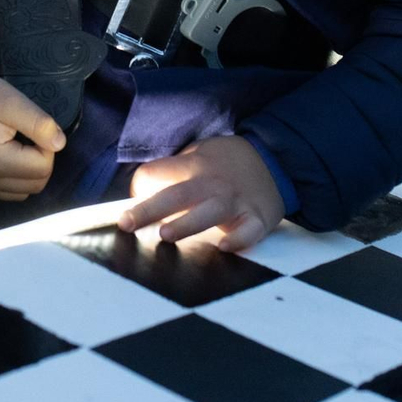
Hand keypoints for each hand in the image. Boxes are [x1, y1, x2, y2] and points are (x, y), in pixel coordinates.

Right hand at [0, 67, 66, 200]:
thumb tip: (60, 144)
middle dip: (41, 161)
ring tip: (20, 145)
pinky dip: (17, 178)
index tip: (34, 127)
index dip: (47, 146)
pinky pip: (7, 192)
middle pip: (36, 185)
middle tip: (29, 135)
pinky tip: (11, 155)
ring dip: (30, 172)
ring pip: (23, 193)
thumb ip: (39, 123)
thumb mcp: (11, 101)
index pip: (42, 168)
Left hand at [120, 135, 283, 251]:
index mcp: (193, 165)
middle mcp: (212, 183)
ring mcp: (236, 201)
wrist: (274, 158)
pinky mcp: (257, 218)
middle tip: (127, 223)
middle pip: (176, 195)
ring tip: (165, 236)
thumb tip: (141, 193)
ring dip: (187, 223)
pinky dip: (239, 239)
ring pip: (209, 212)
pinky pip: (249, 230)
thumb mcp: (197, 153)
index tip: (130, 205)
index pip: (157, 173)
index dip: (141, 186)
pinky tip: (225, 247)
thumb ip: (173, 171)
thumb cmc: (225, 161)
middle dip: (150, 209)